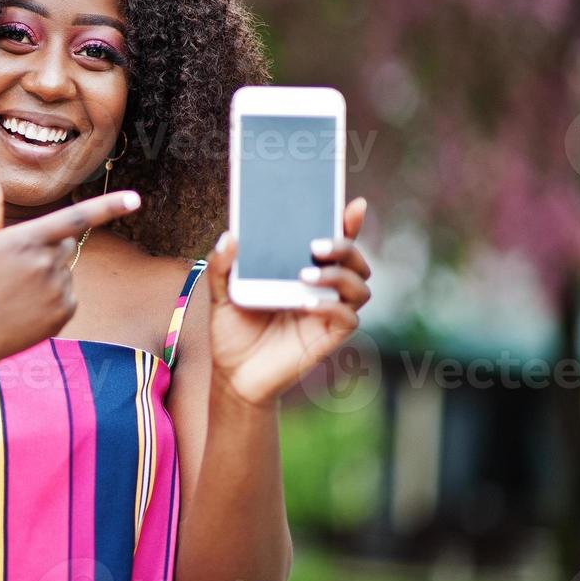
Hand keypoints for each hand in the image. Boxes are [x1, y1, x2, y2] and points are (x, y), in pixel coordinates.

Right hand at [0, 161, 140, 361]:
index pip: (76, 218)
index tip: (135, 198)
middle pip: (66, 243)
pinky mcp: (65, 311)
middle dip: (49, 248)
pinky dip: (53, 298)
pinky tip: (28, 309)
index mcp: (26, 238)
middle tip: (17, 268)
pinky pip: (69, 294)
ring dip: (48, 275)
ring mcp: (58, 288)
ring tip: (17, 293)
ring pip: (65, 269)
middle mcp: (47, 262)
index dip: (108, 206)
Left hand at [204, 197, 372, 408]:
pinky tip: (307, 304)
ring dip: (338, 276)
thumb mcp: (220, 294)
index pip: (333, 242)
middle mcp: (322, 288)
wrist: (233, 375)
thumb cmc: (232, 331)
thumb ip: (221, 266)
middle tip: (315, 246)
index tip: (353, 205)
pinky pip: (347, 319)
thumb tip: (229, 236)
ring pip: (359, 287)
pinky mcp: (328, 337)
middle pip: (355, 260)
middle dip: (344, 246)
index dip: (348, 222)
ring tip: (305, 275)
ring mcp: (328, 312)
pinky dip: (332, 308)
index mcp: (301, 269)